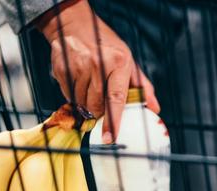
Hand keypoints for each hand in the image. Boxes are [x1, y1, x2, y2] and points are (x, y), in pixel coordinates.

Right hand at [37, 0, 159, 142]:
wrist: (75, 26)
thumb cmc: (108, 47)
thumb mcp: (129, 62)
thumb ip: (142, 87)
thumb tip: (155, 109)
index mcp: (119, 63)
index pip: (116, 99)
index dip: (113, 121)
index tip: (110, 138)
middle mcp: (97, 65)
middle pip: (96, 105)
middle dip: (98, 112)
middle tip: (100, 106)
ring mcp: (78, 67)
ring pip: (80, 103)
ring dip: (85, 104)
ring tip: (90, 90)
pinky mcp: (62, 70)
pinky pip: (68, 96)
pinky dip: (74, 96)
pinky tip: (79, 83)